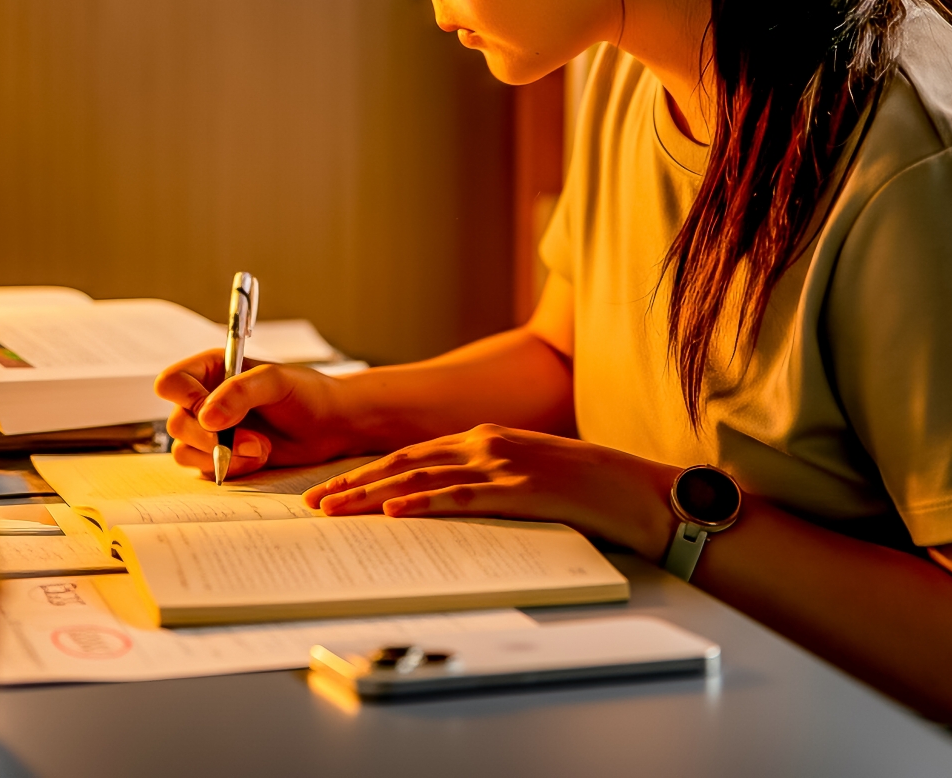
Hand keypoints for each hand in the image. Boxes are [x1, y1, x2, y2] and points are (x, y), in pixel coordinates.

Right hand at [154, 350, 361, 478]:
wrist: (330, 426)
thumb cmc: (307, 394)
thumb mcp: (276, 382)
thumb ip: (239, 392)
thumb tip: (205, 417)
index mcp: (212, 369)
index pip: (171, 382)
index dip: (184, 400)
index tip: (214, 416)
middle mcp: (204, 398)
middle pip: (176, 423)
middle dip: (214, 439)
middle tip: (254, 442)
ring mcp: (210, 430)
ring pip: (184, 450)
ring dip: (223, 456)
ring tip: (261, 450)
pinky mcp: (219, 456)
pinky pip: (203, 469)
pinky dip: (230, 469)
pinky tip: (258, 460)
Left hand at [303, 423, 675, 553]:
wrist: (639, 492)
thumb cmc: (587, 490)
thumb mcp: (525, 476)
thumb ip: (484, 483)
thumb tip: (437, 508)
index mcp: (484, 438)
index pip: (409, 455)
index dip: (365, 474)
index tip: (330, 491)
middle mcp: (486, 443)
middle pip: (403, 462)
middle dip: (353, 484)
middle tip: (312, 504)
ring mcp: (503, 464)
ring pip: (421, 478)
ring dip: (371, 496)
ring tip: (335, 512)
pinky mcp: (521, 491)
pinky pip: (462, 498)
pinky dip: (424, 503)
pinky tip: (395, 512)